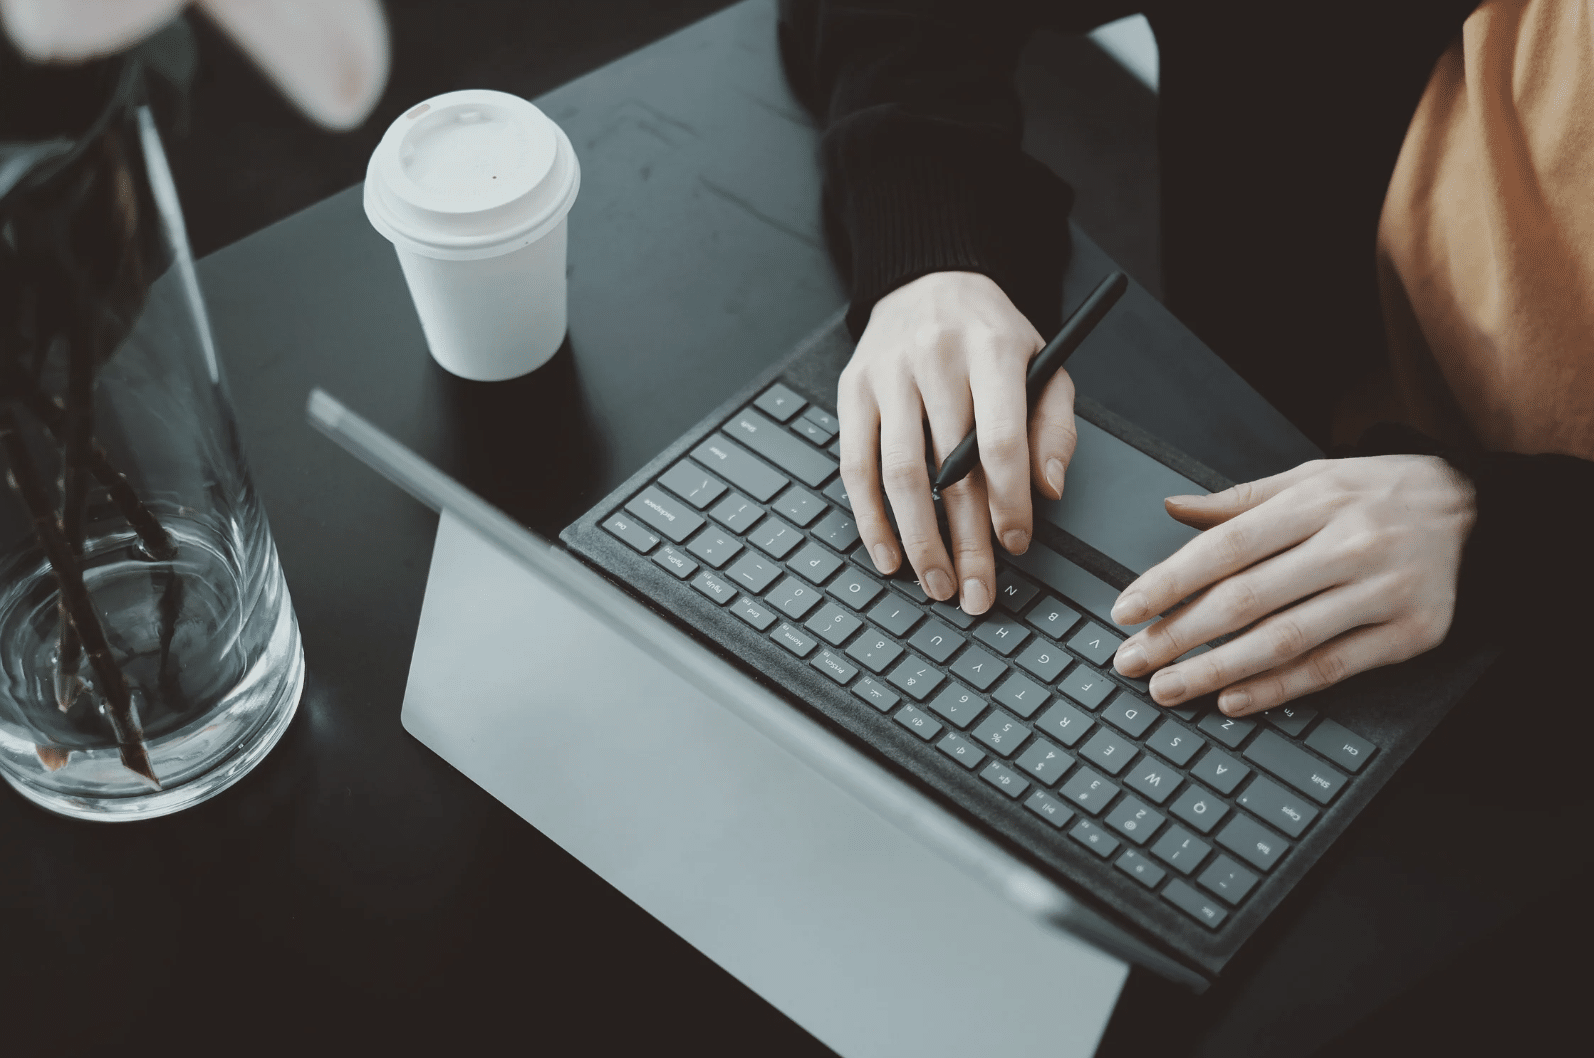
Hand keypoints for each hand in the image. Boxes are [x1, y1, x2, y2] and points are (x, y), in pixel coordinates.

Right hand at [838, 271, 1077, 613]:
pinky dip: (870, 519)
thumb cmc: (991, 336)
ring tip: (936, 582)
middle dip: (965, 541)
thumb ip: (1054, 427)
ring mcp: (887, 375)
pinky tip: (888, 554)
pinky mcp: (852, 391)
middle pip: (949, 469)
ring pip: (899, 474)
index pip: (999, 440)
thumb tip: (1046, 490)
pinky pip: (855, 466)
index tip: (1016, 545)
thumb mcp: (1045, 365)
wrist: (929, 278)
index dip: (1009, 501)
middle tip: (976, 591)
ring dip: (918, 539)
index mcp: (992, 349)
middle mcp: (935, 359)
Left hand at [1110, 455, 1475, 714]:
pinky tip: (1234, 700)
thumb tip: (1171, 508)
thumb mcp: (1309, 478)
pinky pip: (1331, 668)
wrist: (1475, 509)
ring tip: (1168, 689)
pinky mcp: (1409, 633)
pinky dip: (1278, 689)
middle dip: (1179, 636)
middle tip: (1132, 662)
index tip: (1126, 611)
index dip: (1169, 583)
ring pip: (1284, 641)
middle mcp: (1347, 546)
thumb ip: (1239, 501)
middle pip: (1245, 600)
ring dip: (1217, 671)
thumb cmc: (1377, 494)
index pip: (1224, 548)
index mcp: (1314, 503)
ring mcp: (1381, 592)